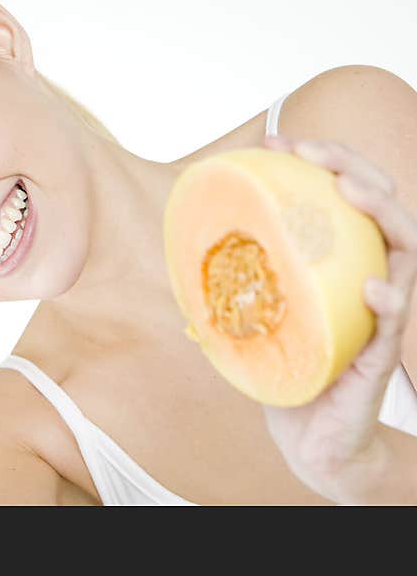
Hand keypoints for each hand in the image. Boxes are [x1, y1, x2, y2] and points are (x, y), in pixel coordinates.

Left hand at [261, 135, 416, 501]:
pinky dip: (386, 301)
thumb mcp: (255, 310)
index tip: (276, 140)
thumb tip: (184, 241)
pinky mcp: (379, 357)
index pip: (342, 196)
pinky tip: (372, 286)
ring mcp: (378, 315)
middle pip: (380, 207)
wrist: (307, 437)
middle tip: (314, 152)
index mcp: (338, 263)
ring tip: (352, 192)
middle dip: (351, 167)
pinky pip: (392, 325)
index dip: (318, 159)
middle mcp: (366, 277)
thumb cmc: (285, 366)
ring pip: (401, 252)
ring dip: (381, 215)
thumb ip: (235, 276)